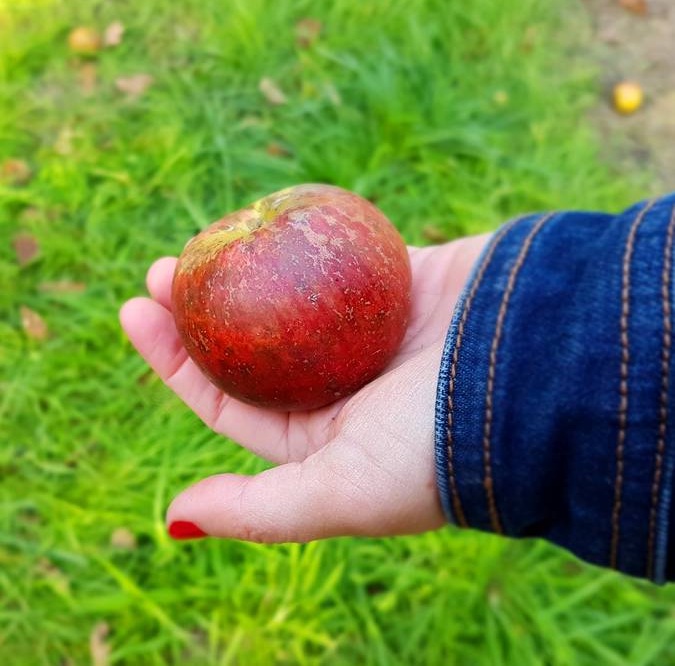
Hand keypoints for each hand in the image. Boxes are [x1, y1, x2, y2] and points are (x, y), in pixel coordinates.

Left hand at [119, 234, 489, 541]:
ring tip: (198, 239)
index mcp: (322, 435)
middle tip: (160, 271)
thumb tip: (175, 517)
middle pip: (251, 343)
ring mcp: (369, 328)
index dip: (178, 361)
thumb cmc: (436, 450)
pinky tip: (261, 221)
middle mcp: (341, 383)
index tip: (137, 313)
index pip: (230, 399)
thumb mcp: (342, 494)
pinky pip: (337, 254)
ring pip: (288, 295)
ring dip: (242, 268)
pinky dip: (300, 239)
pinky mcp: (401, 278)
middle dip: (199, 309)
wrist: (539, 382)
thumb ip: (263, 511)